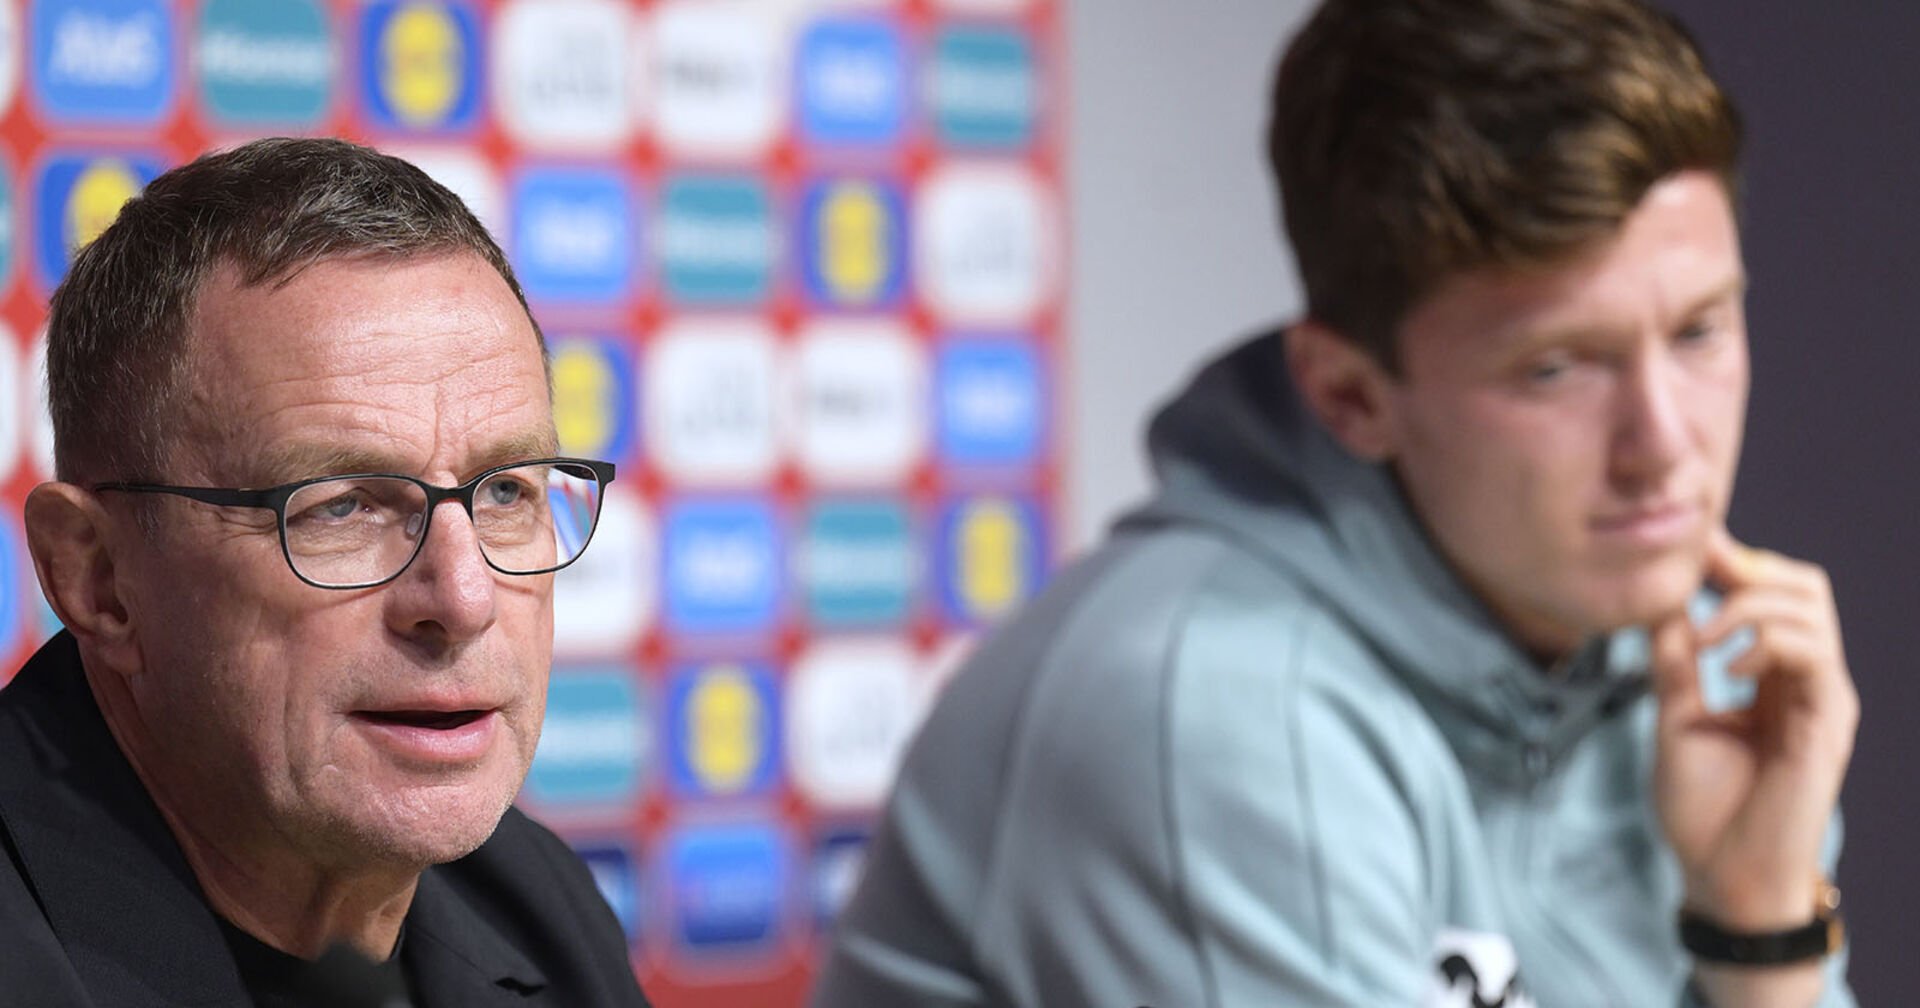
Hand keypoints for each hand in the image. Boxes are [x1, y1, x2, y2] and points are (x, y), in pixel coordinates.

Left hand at [1650, 528, 1857, 929]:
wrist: (1720, 875)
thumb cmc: (1702, 809)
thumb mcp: (1676, 716)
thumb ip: (1674, 660)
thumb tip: (1660, 600)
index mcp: (1772, 676)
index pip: (1772, 593)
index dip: (1733, 561)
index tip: (1687, 548)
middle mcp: (1804, 681)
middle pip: (1804, 585)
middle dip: (1748, 567)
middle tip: (1699, 579)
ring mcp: (1821, 699)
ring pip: (1811, 606)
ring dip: (1748, 604)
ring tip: (1706, 636)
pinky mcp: (1828, 723)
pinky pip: (1815, 653)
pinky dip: (1768, 641)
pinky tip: (1730, 666)